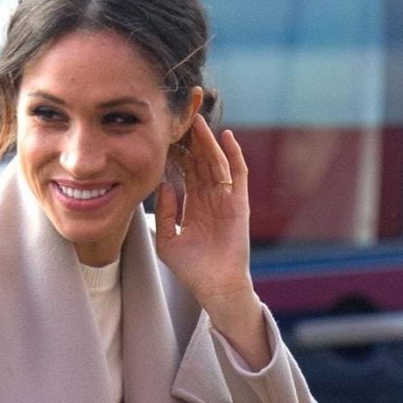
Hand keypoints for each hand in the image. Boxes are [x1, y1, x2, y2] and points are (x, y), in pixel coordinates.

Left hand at [156, 115, 269, 367]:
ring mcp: (226, 199)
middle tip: (179, 116)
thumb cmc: (191, 267)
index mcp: (193, 203)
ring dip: (207, 141)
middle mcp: (210, 197)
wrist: (214, 286)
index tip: (163, 132)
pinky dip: (234, 155)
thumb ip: (165, 212)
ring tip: (197, 120)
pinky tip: (225, 137)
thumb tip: (163, 184)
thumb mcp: (168, 239)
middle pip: (200, 160)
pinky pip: (237, 175)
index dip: (175, 151)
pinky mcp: (239, 204)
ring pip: (216, 163)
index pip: (184, 169)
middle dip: (191, 139)